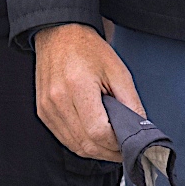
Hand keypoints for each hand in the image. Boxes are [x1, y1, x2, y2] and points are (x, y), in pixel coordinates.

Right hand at [34, 23, 143, 161]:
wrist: (58, 34)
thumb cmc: (88, 49)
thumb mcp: (118, 72)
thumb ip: (132, 104)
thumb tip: (141, 131)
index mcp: (77, 86)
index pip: (99, 132)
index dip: (117, 143)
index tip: (129, 142)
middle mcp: (58, 99)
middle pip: (86, 144)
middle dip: (109, 152)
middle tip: (124, 148)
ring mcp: (47, 107)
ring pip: (75, 146)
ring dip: (96, 151)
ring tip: (111, 144)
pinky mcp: (43, 111)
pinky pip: (64, 138)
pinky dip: (81, 143)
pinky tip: (93, 136)